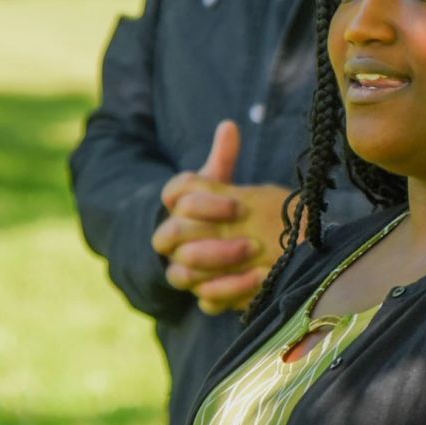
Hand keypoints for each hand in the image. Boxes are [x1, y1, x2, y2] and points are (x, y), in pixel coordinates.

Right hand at [154, 121, 291, 314]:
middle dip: (208, 236)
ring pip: (181, 273)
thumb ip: (222, 158)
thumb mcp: (218, 183)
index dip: (202, 202)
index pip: (174, 198)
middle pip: (170, 236)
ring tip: (256, 258)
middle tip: (249, 237)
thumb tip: (229, 126)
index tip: (237, 204)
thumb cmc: (217, 208)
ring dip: (218, 265)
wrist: (213, 245)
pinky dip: (228, 291)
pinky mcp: (198, 293)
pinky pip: (204, 298)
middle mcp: (169, 238)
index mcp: (174, 207)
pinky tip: (256, 281)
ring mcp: (179, 268)